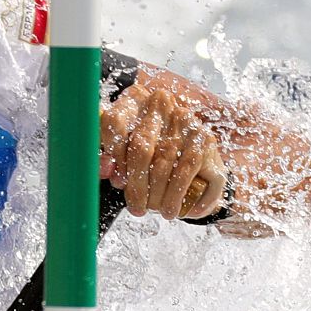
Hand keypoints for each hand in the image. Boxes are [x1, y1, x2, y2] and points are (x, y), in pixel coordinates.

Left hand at [100, 86, 226, 219]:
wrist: (186, 150)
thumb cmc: (143, 150)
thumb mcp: (120, 150)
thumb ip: (106, 158)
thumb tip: (105, 168)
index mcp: (133, 99)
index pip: (116, 122)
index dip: (113, 154)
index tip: (116, 181)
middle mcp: (160, 103)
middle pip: (142, 146)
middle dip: (137, 184)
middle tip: (136, 208)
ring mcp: (185, 119)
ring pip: (166, 161)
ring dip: (159, 194)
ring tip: (156, 211)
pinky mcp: (205, 137)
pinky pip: (189, 169)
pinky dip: (180, 193)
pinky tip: (176, 209)